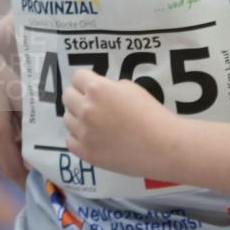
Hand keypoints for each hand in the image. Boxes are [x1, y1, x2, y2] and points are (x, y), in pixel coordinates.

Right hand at [0, 22, 29, 187]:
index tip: (42, 183)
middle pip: (3, 167)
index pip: (14, 171)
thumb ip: (29, 127)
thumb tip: (36, 154)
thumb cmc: (0, 74)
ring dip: (7, 157)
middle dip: (20, 169)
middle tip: (38, 167)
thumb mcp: (21, 97)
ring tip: (24, 146)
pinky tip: (6, 132)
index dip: (28, 180)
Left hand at [62, 69, 178, 177]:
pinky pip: (70, 140)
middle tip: (91, 104)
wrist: (162, 146)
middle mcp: (86, 109)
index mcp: (98, 90)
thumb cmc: (152, 114)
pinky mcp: (86, 152)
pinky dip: (79, 137)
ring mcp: (84, 132)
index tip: (91, 86)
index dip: (85, 81)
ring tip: (94, 122)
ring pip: (67, 119)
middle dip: (78, 97)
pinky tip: (92, 137)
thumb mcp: (132, 89)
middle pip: (67, 97)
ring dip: (77, 117)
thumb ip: (110, 87)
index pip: (77, 77)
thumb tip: (99, 92)